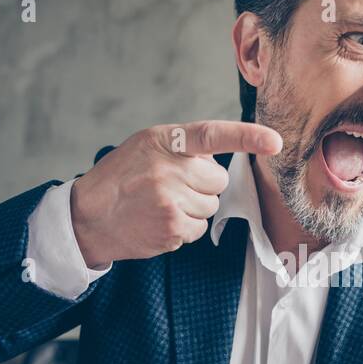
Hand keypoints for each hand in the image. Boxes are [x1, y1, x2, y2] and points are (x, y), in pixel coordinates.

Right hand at [70, 120, 282, 266]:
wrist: (87, 216)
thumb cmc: (121, 178)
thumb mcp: (145, 147)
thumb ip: (182, 147)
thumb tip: (218, 162)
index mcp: (163, 140)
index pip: (212, 134)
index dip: (247, 136)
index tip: (275, 141)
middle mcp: (168, 168)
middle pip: (218, 180)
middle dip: (201, 186)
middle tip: (169, 187)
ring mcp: (171, 199)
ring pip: (211, 206)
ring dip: (193, 208)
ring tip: (160, 205)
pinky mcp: (172, 227)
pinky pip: (198, 228)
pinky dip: (183, 228)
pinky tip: (158, 221)